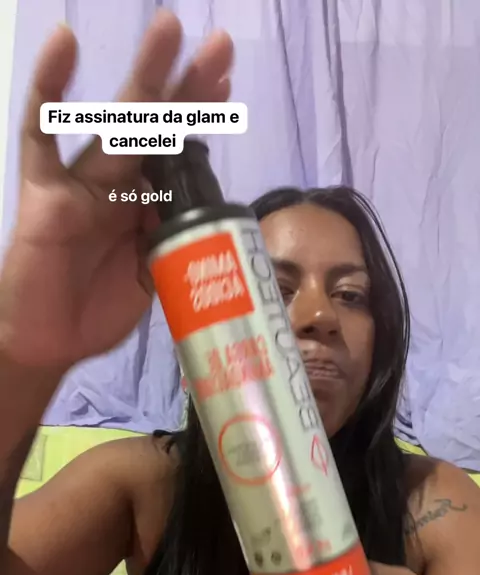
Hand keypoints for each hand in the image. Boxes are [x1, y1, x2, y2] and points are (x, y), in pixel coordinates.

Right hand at [0, 11, 232, 369]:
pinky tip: (64, 44)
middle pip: (157, 127)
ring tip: (170, 31)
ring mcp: (79, 181)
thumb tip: (202, 213)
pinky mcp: (42, 191)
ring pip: (113, 122)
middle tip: (221, 46)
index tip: (228, 87)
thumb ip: (174, 245)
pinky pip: (40, 136)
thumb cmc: (96, 313)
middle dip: (189, 88)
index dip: (200, 119)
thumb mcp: (153, 280)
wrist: (48, 342)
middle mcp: (116, 184)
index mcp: (144, 205)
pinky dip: (48, 91)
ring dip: (144, 77)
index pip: (177, 152)